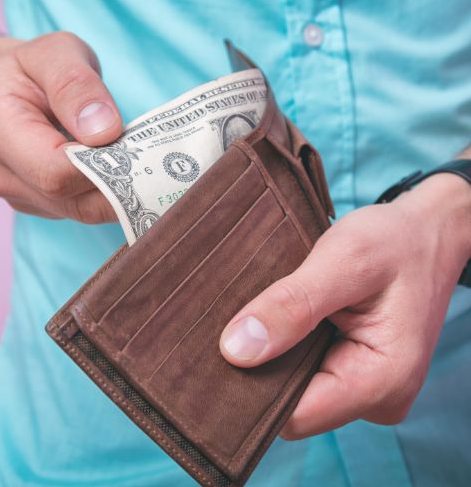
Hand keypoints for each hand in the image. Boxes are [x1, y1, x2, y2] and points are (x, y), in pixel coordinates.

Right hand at [0, 32, 122, 221]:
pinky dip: (108, 193)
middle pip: (73, 201)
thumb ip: (76, 84)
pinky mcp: (39, 206)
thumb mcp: (56, 53)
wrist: (9, 90)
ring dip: (118, 190)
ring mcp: (18, 196)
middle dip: (119, 183)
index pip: (54, 172)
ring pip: (83, 211)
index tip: (138, 145)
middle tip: (155, 158)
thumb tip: (104, 131)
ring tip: (139, 158)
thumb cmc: (34, 68)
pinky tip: (120, 168)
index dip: (102, 165)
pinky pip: (82, 209)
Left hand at [219, 172, 470, 438]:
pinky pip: (304, 370)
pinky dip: (285, 345)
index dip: (253, 386)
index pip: (294, 415)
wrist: (426, 233)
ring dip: (271, 353)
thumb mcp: (344, 261)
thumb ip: (293, 305)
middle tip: (235, 320)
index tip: (222, 347)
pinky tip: (277, 317)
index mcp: (382, 381)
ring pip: (292, 387)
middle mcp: (375, 397)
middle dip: (259, 367)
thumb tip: (236, 350)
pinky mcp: (351, 370)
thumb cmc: (395, 241)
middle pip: (290, 405)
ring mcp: (363, 386)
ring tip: (260, 313)